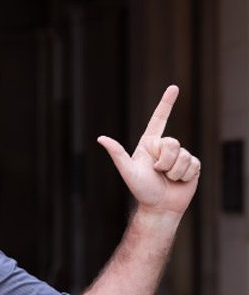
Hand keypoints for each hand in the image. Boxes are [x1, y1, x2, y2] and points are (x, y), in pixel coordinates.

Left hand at [97, 85, 200, 217]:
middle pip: (173, 143)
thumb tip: (101, 138)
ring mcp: (179, 156)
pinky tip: (179, 182)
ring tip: (167, 179)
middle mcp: (164, 148)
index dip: (167, 103)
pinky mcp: (192, 165)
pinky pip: (193, 164)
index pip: (159, 119)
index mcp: (149, 144)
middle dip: (165, 161)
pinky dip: (185, 175)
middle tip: (158, 173)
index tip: (174, 87)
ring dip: (174, 171)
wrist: (160, 207)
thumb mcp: (128, 172)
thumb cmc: (142, 190)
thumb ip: (117, 154)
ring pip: (184, 155)